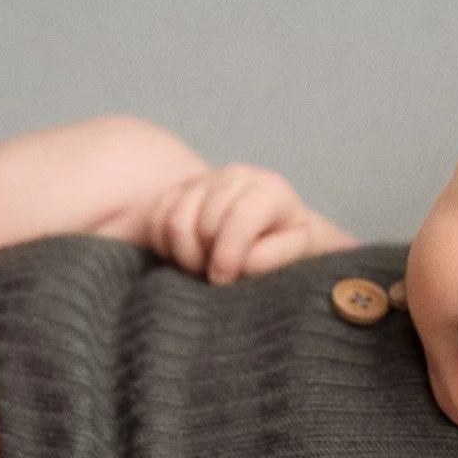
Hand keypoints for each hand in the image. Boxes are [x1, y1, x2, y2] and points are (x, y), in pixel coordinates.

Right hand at [144, 164, 321, 284]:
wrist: (267, 229)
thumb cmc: (286, 242)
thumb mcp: (300, 249)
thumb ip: (277, 255)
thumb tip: (245, 261)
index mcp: (269, 189)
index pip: (241, 216)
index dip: (229, 254)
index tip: (225, 281)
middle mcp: (236, 177)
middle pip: (204, 223)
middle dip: (207, 259)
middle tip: (218, 278)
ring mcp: (203, 181)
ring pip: (176, 223)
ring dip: (185, 256)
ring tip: (203, 268)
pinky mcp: (176, 191)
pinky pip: (157, 221)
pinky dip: (166, 247)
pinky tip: (189, 256)